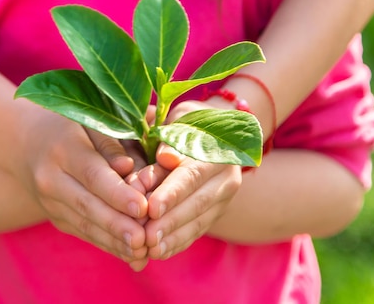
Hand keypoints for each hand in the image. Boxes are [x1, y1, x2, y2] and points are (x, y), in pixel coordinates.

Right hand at [18, 107, 148, 262]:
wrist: (25, 140)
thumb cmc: (70, 125)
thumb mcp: (90, 121)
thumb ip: (112, 143)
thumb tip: (130, 167)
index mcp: (63, 148)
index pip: (92, 174)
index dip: (117, 193)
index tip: (142, 207)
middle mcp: (51, 178)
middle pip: (87, 205)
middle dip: (117, 225)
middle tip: (144, 239)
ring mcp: (49, 202)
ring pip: (84, 225)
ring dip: (114, 242)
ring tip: (141, 253)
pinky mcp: (55, 218)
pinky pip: (83, 233)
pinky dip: (107, 245)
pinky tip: (131, 255)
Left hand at [139, 100, 242, 259]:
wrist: (212, 133)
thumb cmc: (185, 122)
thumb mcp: (178, 119)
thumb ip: (170, 138)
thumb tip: (165, 157)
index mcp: (218, 150)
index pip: (192, 174)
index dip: (172, 192)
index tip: (150, 208)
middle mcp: (227, 177)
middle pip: (197, 203)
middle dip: (170, 222)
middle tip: (146, 238)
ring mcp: (223, 198)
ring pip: (198, 222)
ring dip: (173, 238)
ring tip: (150, 250)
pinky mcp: (216, 213)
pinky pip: (197, 231)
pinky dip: (178, 243)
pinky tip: (159, 253)